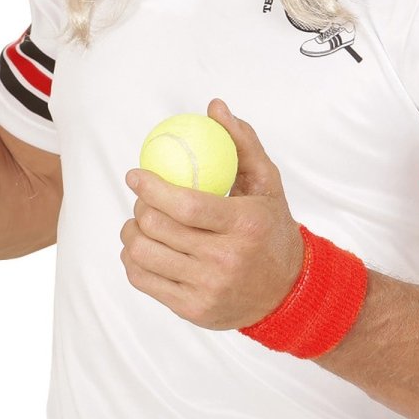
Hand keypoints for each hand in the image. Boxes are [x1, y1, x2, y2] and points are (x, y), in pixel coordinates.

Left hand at [120, 99, 303, 329]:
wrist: (287, 292)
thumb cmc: (271, 227)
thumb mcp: (267, 182)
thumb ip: (241, 142)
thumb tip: (214, 107)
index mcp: (245, 224)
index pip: (187, 206)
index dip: (153, 188)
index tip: (135, 175)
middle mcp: (226, 260)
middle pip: (159, 228)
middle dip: (140, 207)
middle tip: (141, 197)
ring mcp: (208, 289)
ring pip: (145, 256)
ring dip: (131, 232)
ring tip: (139, 221)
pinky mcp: (194, 310)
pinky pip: (144, 282)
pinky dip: (133, 260)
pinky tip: (143, 246)